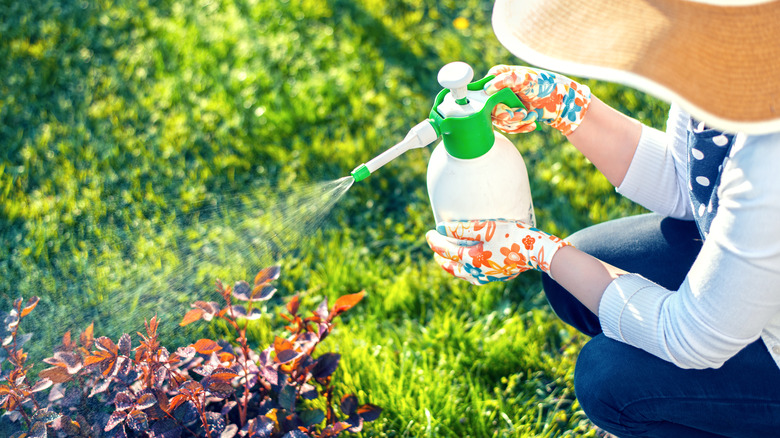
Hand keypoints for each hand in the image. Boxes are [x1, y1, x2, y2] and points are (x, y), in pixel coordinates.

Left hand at [425, 219, 570, 284]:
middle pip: (452, 267)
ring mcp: (488, 277)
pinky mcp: (497, 277)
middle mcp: (477, 272)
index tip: (429, 232)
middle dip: (441, 257)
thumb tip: (440, 228)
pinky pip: (474, 276)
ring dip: (452, 266)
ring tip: (447, 259)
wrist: (538, 251)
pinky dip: (466, 270)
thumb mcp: (485, 228)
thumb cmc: (512, 235)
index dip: (435, 241)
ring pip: (463, 274)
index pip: (446, 251)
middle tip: (434, 248)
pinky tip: (468, 266)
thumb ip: (461, 229)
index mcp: (472, 260)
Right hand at [484, 65, 590, 135]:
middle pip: (489, 109)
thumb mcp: (527, 79)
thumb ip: (507, 80)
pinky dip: (520, 128)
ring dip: (516, 122)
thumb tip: (487, 87)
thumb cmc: (545, 84)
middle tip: (522, 114)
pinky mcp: (510, 116)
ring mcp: (504, 104)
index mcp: (498, 76)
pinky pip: (507, 127)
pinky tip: (532, 125)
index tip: (506, 109)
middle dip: (507, 115)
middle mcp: (498, 90)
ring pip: (498, 121)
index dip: (492, 103)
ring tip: (531, 117)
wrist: (561, 101)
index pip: (483, 92)